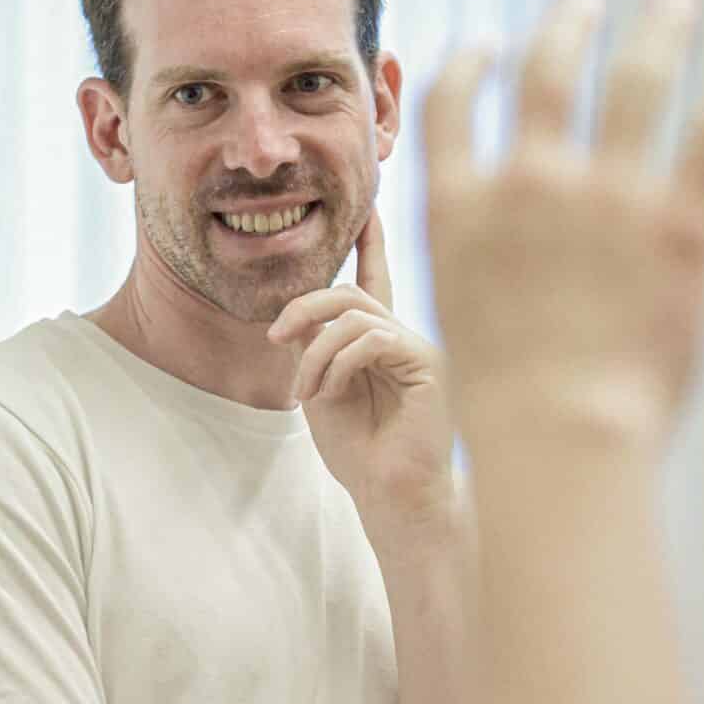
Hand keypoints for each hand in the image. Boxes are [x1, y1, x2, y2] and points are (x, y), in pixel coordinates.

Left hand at [268, 209, 458, 548]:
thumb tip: (296, 316)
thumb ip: (312, 349)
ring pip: (355, 315)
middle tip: (275, 338)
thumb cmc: (359, 452)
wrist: (390, 495)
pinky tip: (332, 392)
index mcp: (380, 342)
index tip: (368, 208)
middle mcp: (403, 337)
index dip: (369, 244)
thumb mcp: (320, 391)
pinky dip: (339, 362)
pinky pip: (373, 338)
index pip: (373, 281)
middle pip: (349, 292)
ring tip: (306, 391)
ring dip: (315, 352)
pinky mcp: (427, 363)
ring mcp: (418, 347)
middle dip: (303, 308)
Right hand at [423, 0, 703, 444]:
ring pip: (636, 79)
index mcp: (460, 207)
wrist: (559, 435)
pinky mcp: (680, 216)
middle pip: (548, 71)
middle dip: (569, 27)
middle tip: (587, 1)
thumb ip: (483, 265)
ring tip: (675, 3)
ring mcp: (605, 193)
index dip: (469, 65)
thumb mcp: (461, 319)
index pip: (452, 105)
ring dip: (658, 32)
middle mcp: (528, 181)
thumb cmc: (508, 408)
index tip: (489, 47)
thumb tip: (510, 266)